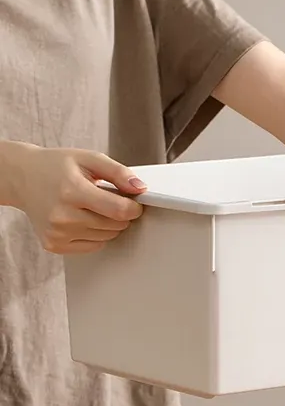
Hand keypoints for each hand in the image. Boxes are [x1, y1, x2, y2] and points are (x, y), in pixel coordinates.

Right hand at [10, 145, 147, 254]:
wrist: (23, 178)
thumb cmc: (57, 166)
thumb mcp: (89, 159)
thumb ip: (118, 172)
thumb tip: (140, 188)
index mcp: (72, 191)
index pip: (119, 210)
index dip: (134, 207)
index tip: (134, 202)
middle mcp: (62, 216)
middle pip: (115, 226)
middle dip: (120, 214)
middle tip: (108, 199)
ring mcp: (57, 233)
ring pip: (106, 237)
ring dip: (108, 224)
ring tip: (92, 206)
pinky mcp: (54, 245)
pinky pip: (93, 246)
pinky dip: (96, 234)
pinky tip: (83, 218)